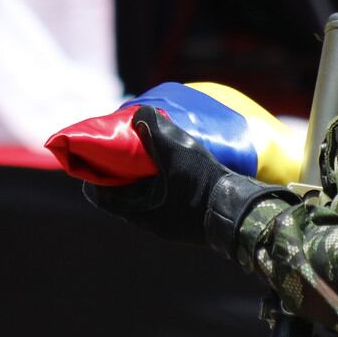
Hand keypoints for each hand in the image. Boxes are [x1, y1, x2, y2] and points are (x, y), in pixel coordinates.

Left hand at [81, 105, 228, 243]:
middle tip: (126, 145)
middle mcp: (149, 221)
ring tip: (150, 150)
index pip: (99, 195)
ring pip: (144, 196)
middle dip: (121, 169)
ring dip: (143, 175)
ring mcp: (168, 222)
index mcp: (138, 211)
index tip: (101, 152)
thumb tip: (138, 114)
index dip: (95, 172)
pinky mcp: (186, 220)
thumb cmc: (204, 185)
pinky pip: (164, 199)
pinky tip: (173, 163)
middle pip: (122, 193)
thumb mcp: (177, 151)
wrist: (242, 212)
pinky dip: (161, 181)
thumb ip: (155, 130)